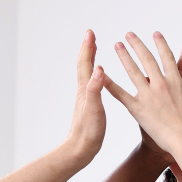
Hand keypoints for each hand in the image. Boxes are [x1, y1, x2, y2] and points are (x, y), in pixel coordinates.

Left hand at [64, 29, 105, 164]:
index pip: (85, 63)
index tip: (90, 32)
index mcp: (86, 90)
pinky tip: (100, 78)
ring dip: (91, 61)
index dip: (88, 48)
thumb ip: (95, 89)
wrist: (81, 149)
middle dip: (88, 49)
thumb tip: (98, 69)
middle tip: (92, 36)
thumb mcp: (94, 109)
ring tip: (95, 51)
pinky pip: (93, 85)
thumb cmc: (88, 132)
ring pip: (88, 74)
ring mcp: (86, 98)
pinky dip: (96, 76)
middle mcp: (84, 91)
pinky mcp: (89, 106)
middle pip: (84, 65)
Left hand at [105, 32, 181, 181]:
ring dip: (124, 56)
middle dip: (137, 44)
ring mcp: (148, 96)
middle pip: (147, 59)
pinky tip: (101, 75)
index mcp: (176, 82)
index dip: (160, 44)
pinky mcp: (137, 109)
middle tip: (129, 35)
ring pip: (132, 71)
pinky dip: (110, 84)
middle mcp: (160, 85)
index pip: (167, 57)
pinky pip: (120, 94)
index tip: (155, 34)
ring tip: (117, 46)